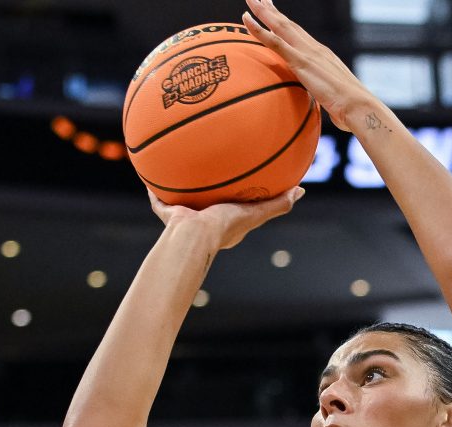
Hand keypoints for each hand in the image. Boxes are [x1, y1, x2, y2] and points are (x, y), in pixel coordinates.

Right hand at [148, 186, 302, 250]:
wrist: (194, 235)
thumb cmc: (226, 226)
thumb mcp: (257, 213)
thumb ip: (278, 205)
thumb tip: (300, 191)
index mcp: (225, 224)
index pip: (234, 208)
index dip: (238, 197)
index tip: (243, 183)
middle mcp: (204, 221)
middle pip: (207, 202)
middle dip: (208, 190)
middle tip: (213, 171)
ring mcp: (185, 219)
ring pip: (182, 201)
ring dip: (180, 188)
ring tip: (180, 166)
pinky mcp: (168, 215)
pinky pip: (159, 200)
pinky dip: (154, 189)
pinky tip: (152, 171)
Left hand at [242, 0, 376, 129]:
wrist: (359, 107)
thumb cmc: (350, 110)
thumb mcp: (332, 100)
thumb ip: (324, 97)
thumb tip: (325, 109)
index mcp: (321, 55)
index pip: (299, 35)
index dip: (285, 23)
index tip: (274, 13)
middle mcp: (314, 48)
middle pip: (288, 25)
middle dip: (272, 11)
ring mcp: (307, 52)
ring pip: (280, 26)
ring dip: (263, 11)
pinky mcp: (300, 61)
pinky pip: (274, 42)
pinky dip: (258, 29)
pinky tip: (245, 19)